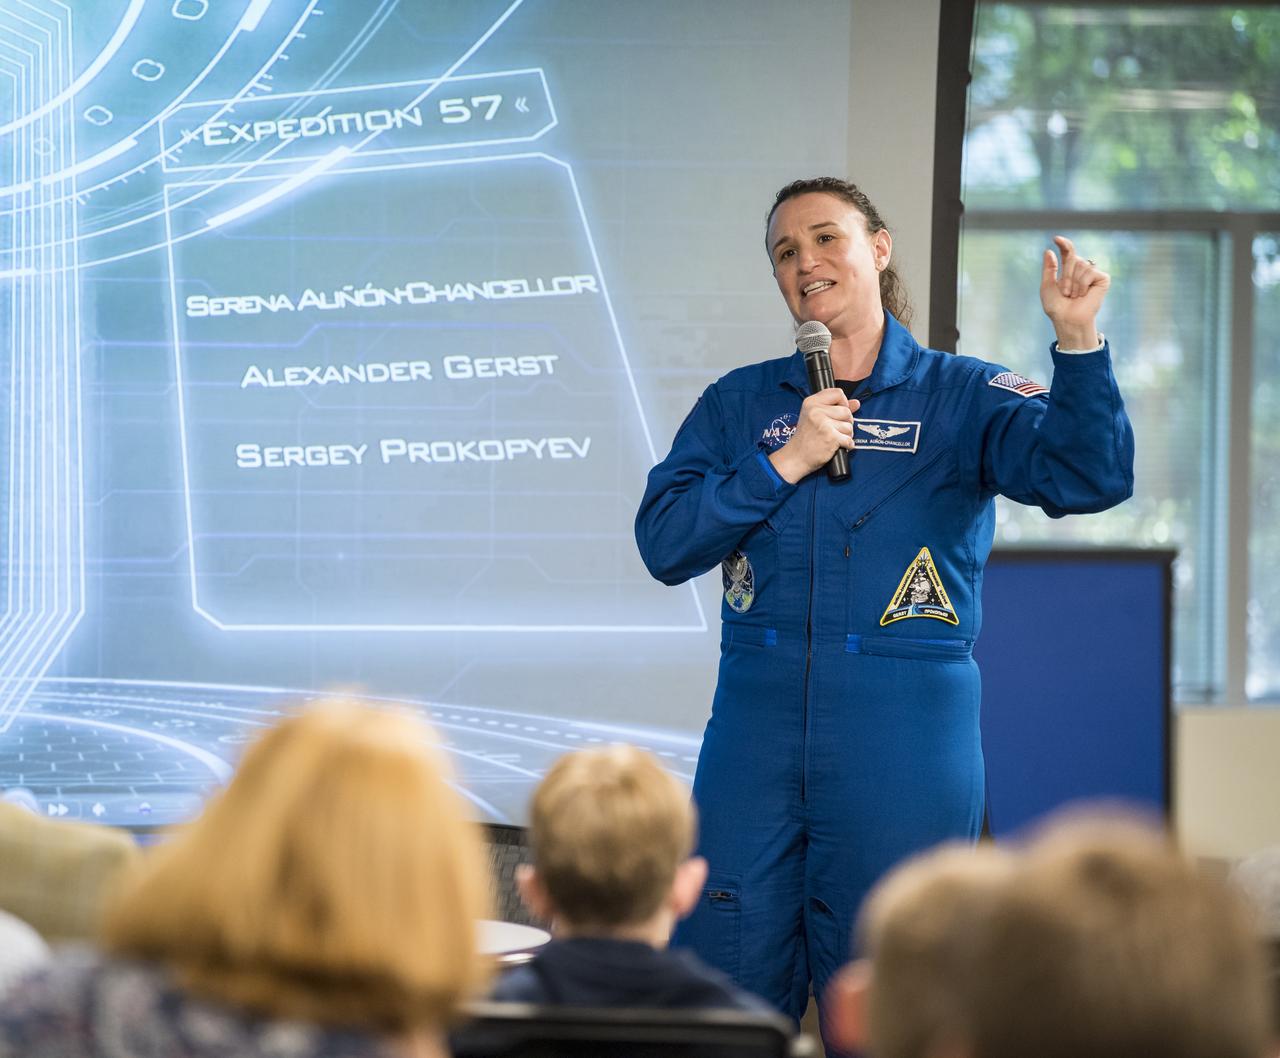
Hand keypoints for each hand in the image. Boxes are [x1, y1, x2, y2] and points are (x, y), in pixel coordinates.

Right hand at [769, 389, 859, 483]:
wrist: (796, 457)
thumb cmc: (806, 438)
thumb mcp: (815, 417)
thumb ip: (835, 407)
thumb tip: (856, 403)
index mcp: (811, 402)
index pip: (838, 393)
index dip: (843, 403)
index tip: (838, 413)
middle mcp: (816, 410)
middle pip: (846, 411)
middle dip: (845, 422)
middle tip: (833, 430)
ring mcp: (823, 424)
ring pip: (849, 426)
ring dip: (845, 435)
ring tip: (833, 438)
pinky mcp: (830, 437)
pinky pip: (849, 439)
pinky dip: (846, 445)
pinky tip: (836, 446)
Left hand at [1040, 235, 1109, 349]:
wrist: (1068, 319)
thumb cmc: (1057, 307)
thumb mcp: (1047, 286)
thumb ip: (1049, 268)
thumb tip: (1048, 250)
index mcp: (1068, 270)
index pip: (1067, 252)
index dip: (1063, 244)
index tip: (1056, 239)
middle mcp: (1081, 269)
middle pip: (1073, 258)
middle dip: (1066, 275)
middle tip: (1065, 293)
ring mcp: (1093, 273)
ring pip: (1081, 265)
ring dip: (1073, 283)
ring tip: (1073, 296)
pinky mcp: (1103, 279)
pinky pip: (1090, 272)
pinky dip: (1083, 284)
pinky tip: (1083, 295)